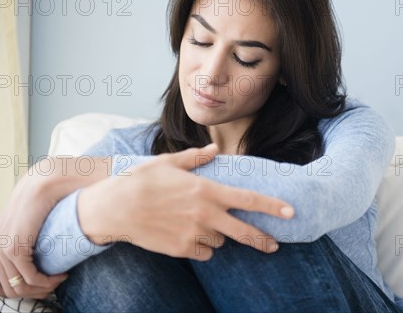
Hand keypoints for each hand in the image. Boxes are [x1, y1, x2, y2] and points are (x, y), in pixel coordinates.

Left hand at [0, 170, 67, 298]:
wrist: (47, 179)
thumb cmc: (45, 194)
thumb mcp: (31, 215)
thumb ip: (27, 230)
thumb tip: (37, 244)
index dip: (22, 286)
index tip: (44, 283)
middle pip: (7, 285)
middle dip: (33, 291)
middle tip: (53, 286)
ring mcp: (3, 245)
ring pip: (18, 285)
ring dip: (41, 288)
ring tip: (57, 282)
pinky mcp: (16, 246)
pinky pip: (28, 277)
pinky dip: (45, 282)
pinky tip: (59, 276)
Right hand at [78, 144, 294, 260]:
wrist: (113, 208)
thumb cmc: (140, 180)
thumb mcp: (168, 162)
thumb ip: (195, 158)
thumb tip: (214, 149)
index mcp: (206, 190)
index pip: (247, 199)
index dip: (271, 205)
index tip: (290, 212)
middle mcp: (204, 214)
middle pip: (244, 231)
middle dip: (262, 239)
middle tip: (274, 244)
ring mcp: (193, 234)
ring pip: (220, 241)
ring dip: (217, 235)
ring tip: (198, 223)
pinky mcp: (180, 250)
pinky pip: (203, 253)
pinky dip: (201, 247)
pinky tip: (187, 235)